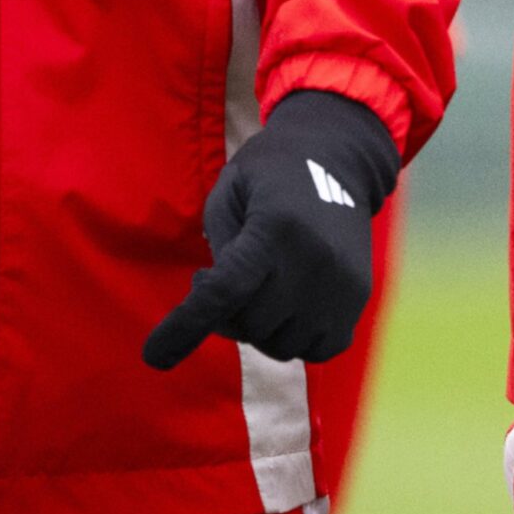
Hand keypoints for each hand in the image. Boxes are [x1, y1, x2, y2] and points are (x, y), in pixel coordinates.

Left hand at [142, 90, 400, 369]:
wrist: (338, 157)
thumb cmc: (270, 172)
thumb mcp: (230, 190)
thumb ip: (220, 247)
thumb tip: (217, 306)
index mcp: (275, 227)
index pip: (226, 292)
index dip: (186, 326)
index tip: (154, 356)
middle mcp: (313, 261)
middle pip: (251, 324)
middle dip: (224, 314)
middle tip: (219, 281)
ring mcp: (341, 284)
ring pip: (282, 345)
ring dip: (258, 328)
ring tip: (256, 289)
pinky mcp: (358, 298)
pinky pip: (317, 349)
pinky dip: (294, 337)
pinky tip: (285, 305)